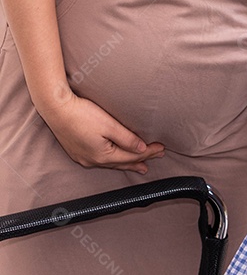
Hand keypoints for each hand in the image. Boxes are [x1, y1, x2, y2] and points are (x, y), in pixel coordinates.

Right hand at [35, 89, 164, 173]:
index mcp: (102, 156)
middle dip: (141, 160)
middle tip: (157, 158)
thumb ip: (127, 139)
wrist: (55, 108)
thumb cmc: (83, 114)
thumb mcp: (110, 125)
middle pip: (122, 162)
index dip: (149, 152)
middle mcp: (92, 161)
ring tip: (140, 166)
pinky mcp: (77, 151)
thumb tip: (142, 150)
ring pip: (111, 163)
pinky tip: (115, 160)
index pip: (132, 156)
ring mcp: (83, 158)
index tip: (162, 148)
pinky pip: (101, 160)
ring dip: (127, 163)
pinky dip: (113, 160)